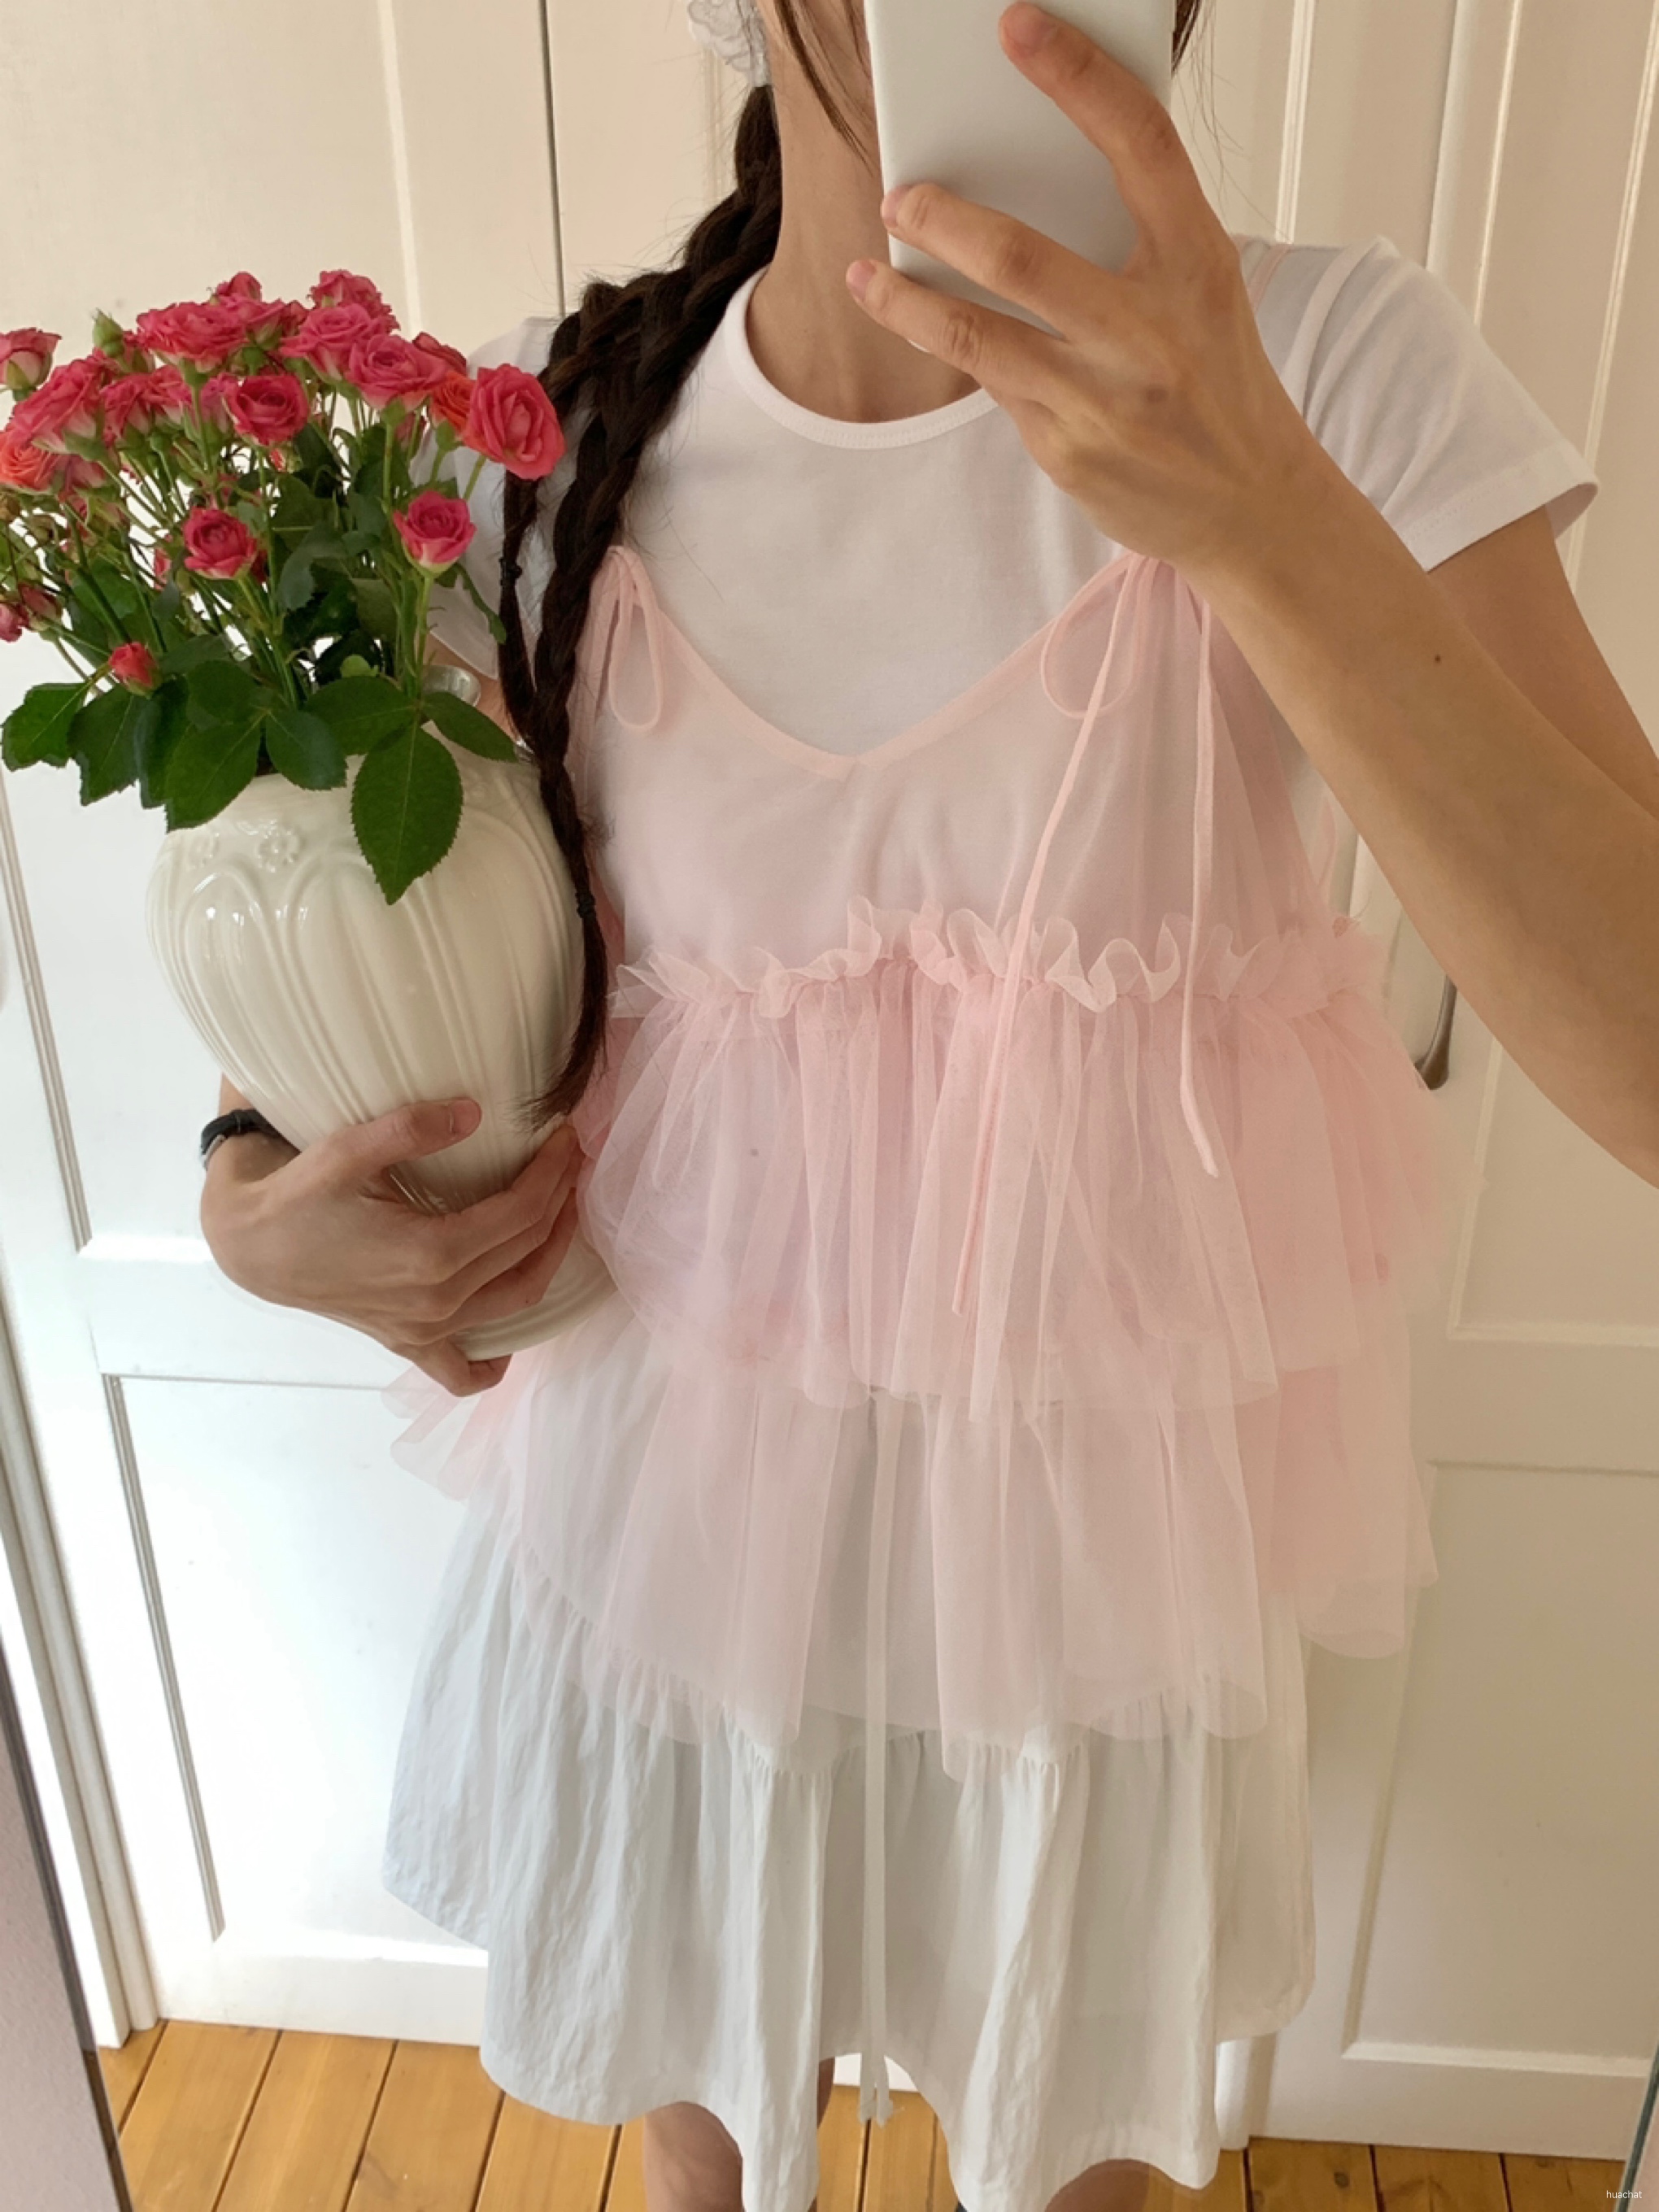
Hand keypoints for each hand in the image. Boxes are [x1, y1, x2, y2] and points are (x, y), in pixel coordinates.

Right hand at [200, 1098, 585, 1396]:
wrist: (251, 1247)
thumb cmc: (298, 1196)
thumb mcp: (345, 1150)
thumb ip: (411, 1128)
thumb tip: (475, 1113)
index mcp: (432, 1254)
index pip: (520, 1212)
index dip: (552, 1172)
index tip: (566, 1137)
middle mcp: (438, 1300)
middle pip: (527, 1251)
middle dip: (559, 1201)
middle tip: (570, 1160)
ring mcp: (425, 1329)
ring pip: (516, 1303)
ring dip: (550, 1259)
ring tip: (562, 1214)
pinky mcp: (407, 1342)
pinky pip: (460, 1371)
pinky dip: (491, 1364)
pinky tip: (508, 1346)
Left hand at [845, 1, 1334, 580]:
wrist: (1251, 505)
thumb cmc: (1217, 379)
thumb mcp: (1202, 290)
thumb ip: (1134, 235)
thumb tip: (1024, 177)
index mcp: (1198, 262)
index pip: (1139, 144)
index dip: (1076, 76)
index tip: (1017, 27)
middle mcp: (1151, 329)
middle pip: (1020, 255)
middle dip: (942, 218)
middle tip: (900, 196)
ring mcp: (1103, 397)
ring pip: (975, 335)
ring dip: (907, 300)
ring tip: (867, 274)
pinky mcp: (1067, 450)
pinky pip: (992, 386)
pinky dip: (955, 350)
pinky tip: (921, 325)